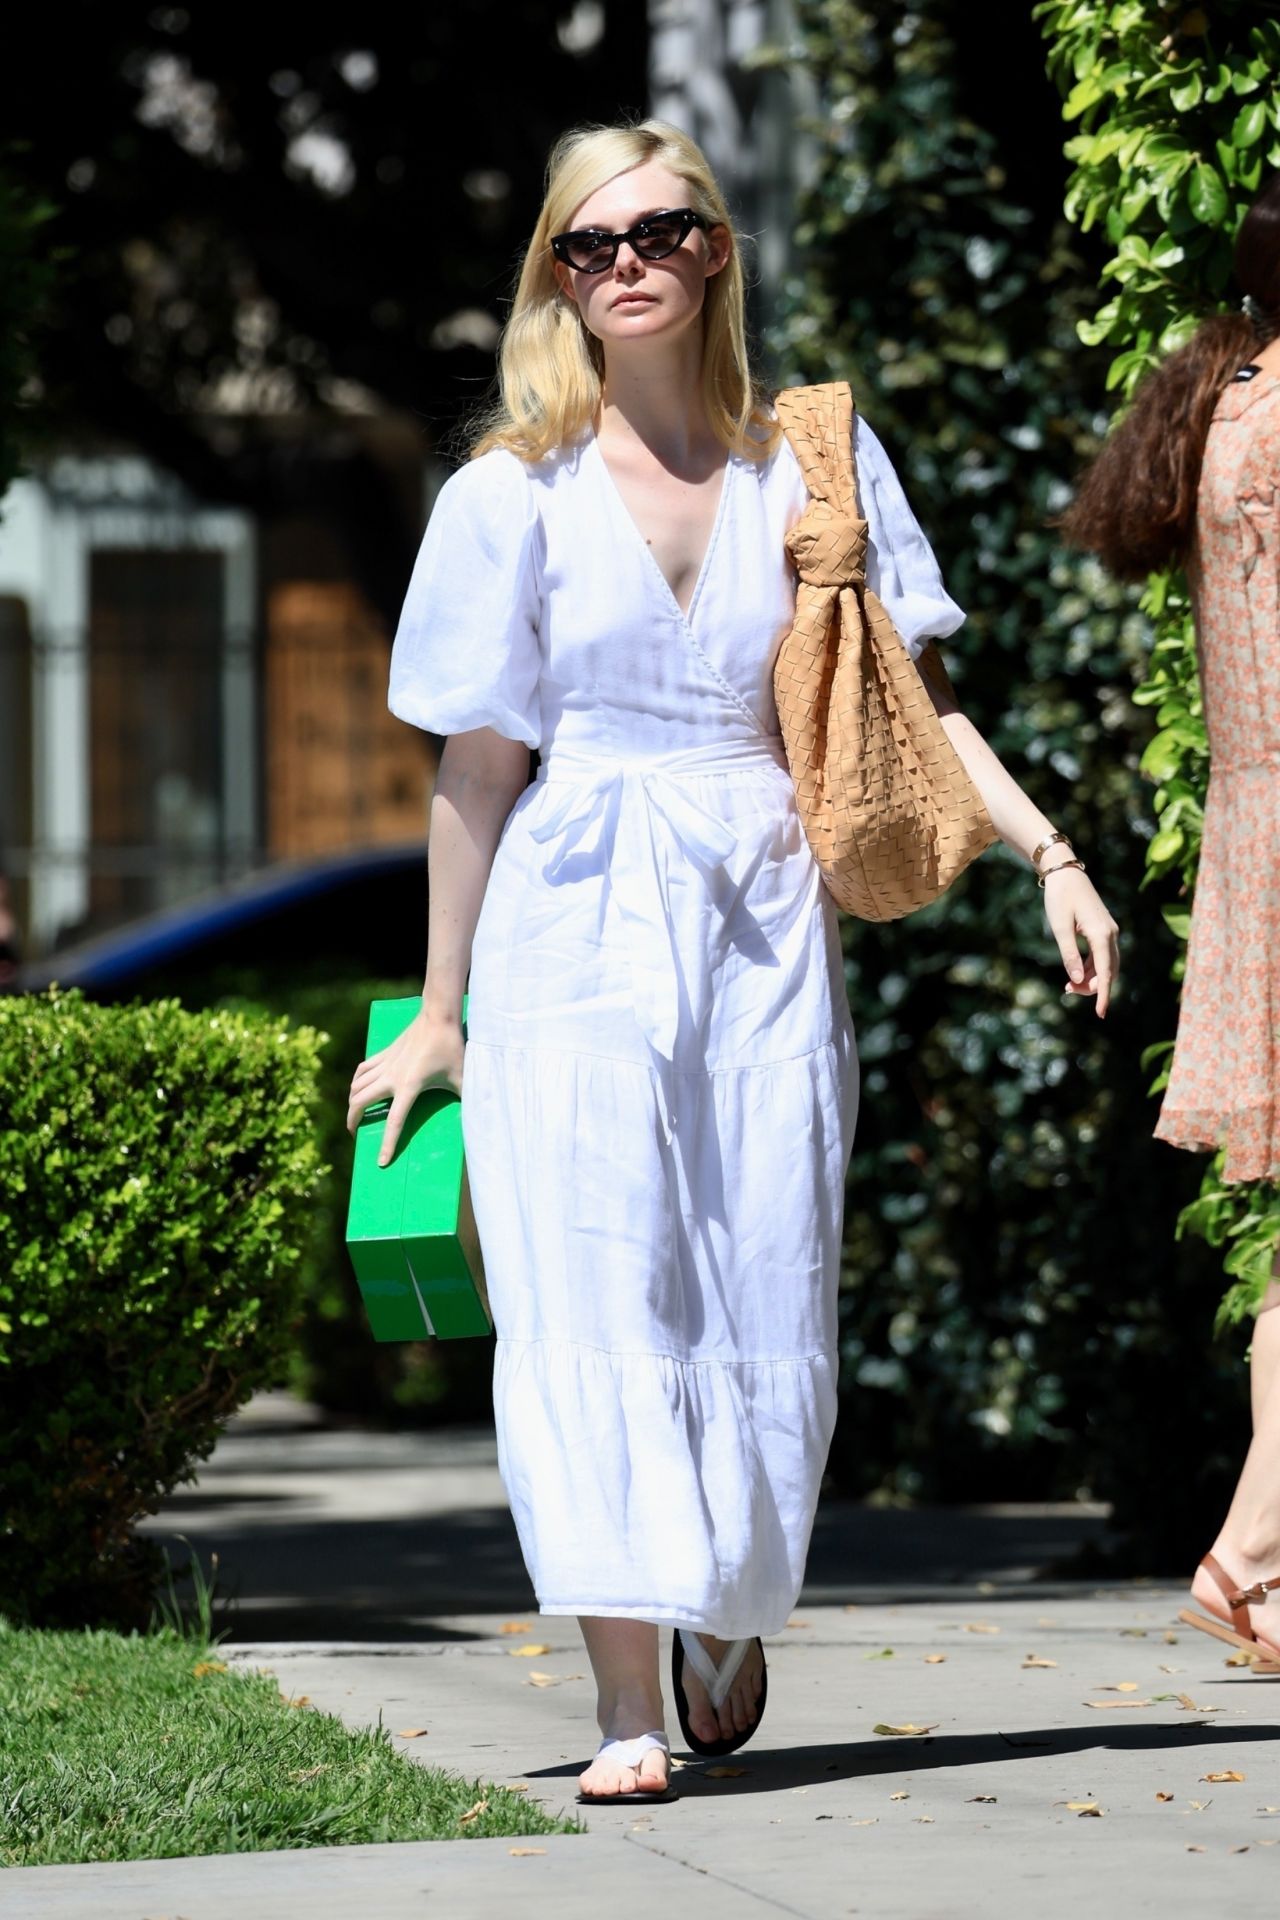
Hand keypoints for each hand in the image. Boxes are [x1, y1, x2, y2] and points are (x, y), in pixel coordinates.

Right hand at [346, 1008, 465, 1165]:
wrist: (438, 1015)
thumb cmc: (451, 1046)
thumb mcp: (461, 1076)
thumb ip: (467, 1097)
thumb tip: (480, 1116)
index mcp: (409, 1086)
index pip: (394, 1121)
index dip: (387, 1144)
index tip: (380, 1162)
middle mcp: (391, 1077)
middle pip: (361, 1102)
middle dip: (353, 1120)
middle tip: (356, 1134)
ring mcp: (385, 1064)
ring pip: (357, 1086)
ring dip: (352, 1102)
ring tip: (354, 1114)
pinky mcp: (384, 1053)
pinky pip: (362, 1069)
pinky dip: (356, 1081)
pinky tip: (358, 1087)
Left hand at [1041, 865, 1119, 1015]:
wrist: (1064, 873)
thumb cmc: (1059, 898)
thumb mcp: (1059, 928)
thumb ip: (1069, 955)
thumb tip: (1078, 980)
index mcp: (1102, 934)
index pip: (1106, 972)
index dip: (1103, 995)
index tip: (1100, 1014)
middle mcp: (1111, 934)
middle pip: (1109, 971)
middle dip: (1093, 987)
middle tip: (1068, 991)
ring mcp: (1109, 932)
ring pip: (1106, 965)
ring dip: (1091, 978)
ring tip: (1068, 985)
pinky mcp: (1103, 930)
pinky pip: (1102, 956)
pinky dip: (1091, 968)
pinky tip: (1075, 973)